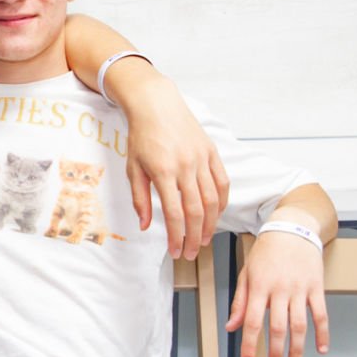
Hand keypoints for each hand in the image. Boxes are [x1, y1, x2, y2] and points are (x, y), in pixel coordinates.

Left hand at [118, 75, 228, 259]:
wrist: (156, 104)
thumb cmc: (142, 136)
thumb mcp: (133, 168)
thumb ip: (140, 198)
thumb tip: (144, 225)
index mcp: (164, 171)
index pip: (174, 214)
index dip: (176, 237)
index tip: (175, 251)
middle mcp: (186, 166)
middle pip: (197, 211)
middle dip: (194, 237)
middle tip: (190, 252)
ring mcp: (202, 159)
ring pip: (213, 199)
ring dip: (210, 224)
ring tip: (203, 239)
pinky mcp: (212, 152)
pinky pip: (222, 182)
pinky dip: (222, 202)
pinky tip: (216, 215)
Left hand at [227, 231, 329, 356]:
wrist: (292, 229)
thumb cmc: (266, 252)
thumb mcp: (247, 273)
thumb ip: (240, 302)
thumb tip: (231, 326)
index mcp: (259, 286)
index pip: (253, 322)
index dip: (250, 345)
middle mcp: (280, 289)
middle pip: (277, 328)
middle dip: (275, 354)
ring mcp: (300, 288)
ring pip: (299, 325)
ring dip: (297, 349)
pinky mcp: (316, 287)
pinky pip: (321, 314)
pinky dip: (322, 333)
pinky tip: (321, 348)